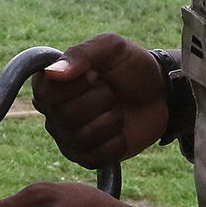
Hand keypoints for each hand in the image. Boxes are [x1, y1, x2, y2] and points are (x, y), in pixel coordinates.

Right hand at [32, 34, 170, 167]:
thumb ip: (82, 53)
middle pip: (65, 116)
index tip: (94, 75)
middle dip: (100, 102)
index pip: (45, 92)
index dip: (75, 87)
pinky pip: (92, 158)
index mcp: (51, 80)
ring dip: (110, 122)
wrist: (160, 94)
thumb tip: (52, 72)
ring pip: (81, 138)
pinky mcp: (85, 156)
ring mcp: (67, 135)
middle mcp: (53, 109)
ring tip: (117, 111)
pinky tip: (120, 132)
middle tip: (112, 92)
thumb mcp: (112, 48)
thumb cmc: (132, 67)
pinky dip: (115, 145)